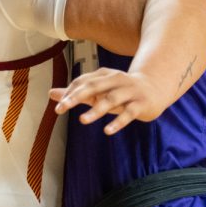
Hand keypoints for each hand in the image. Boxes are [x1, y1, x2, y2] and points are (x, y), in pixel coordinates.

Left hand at [50, 69, 169, 134]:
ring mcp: (129, 91)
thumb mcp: (98, 90)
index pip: (83, 82)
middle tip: (61, 109)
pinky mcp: (140, 104)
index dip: (70, 93)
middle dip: (76, 97)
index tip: (58, 108)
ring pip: (111, 100)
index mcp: (104, 75)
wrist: (154, 88)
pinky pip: (129, 113)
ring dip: (96, 110)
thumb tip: (51, 94)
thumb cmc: (120, 91)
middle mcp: (116, 80)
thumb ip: (76, 93)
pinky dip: (118, 122)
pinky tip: (107, 131)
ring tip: (82, 121)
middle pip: (94, 87)